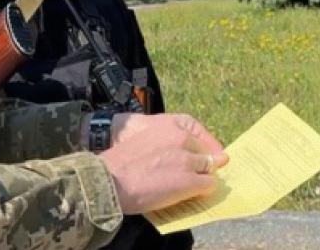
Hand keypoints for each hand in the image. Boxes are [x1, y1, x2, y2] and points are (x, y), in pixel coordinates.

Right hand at [99, 113, 227, 214]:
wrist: (110, 180)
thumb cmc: (120, 162)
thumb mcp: (142, 138)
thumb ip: (163, 142)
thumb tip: (177, 156)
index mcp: (171, 124)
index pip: (198, 134)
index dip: (202, 148)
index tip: (202, 156)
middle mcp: (183, 138)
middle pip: (205, 152)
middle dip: (200, 163)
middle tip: (189, 175)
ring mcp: (188, 160)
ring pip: (209, 168)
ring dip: (201, 177)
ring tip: (188, 186)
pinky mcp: (190, 181)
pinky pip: (208, 185)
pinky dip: (202, 191)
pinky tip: (192, 195)